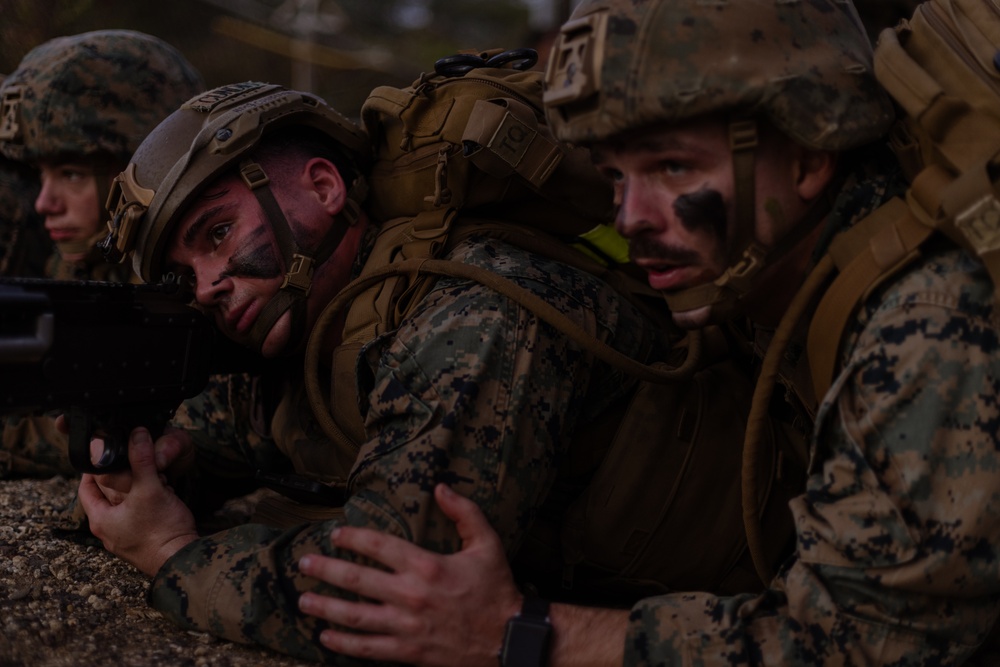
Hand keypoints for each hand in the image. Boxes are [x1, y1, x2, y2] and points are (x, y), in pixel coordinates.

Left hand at [78, 427, 197, 575]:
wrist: (182, 561)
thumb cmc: (161, 531)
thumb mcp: (150, 489)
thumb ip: (142, 460)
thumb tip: (137, 434)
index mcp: (100, 519)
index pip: (86, 488)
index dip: (93, 468)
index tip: (105, 452)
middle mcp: (109, 530)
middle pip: (107, 495)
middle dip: (120, 475)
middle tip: (131, 458)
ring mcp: (126, 537)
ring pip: (125, 504)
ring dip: (136, 488)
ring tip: (150, 473)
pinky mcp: (144, 540)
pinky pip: (139, 514)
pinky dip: (147, 500)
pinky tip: (162, 493)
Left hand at [298, 484, 521, 666]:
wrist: (507, 639)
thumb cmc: (496, 589)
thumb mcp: (487, 544)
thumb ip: (464, 512)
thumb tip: (441, 487)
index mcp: (427, 566)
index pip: (379, 546)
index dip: (353, 538)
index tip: (336, 534)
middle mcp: (411, 595)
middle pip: (357, 580)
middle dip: (326, 570)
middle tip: (304, 563)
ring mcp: (407, 626)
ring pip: (355, 616)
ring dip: (325, 607)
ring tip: (303, 600)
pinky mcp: (408, 651)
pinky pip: (368, 648)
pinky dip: (344, 644)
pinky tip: (326, 637)